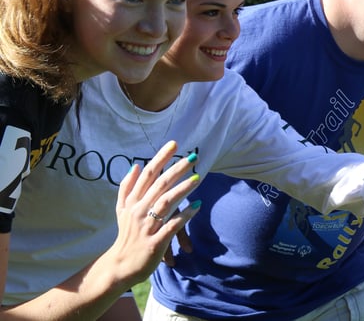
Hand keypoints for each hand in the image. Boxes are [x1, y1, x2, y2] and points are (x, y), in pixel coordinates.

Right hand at [102, 141, 201, 286]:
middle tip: (193, 157)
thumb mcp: (121, 210)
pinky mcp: (155, 243)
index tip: (174, 144)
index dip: (161, 158)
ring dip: (182, 189)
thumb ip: (126, 188)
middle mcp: (139, 211)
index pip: (147, 174)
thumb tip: (135, 166)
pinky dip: (184, 216)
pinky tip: (197, 206)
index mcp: (132, 202)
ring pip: (165, 203)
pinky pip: (171, 226)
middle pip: (159, 185)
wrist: (119, 265)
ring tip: (198, 178)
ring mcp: (147, 227)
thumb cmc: (126, 235)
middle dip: (176, 169)